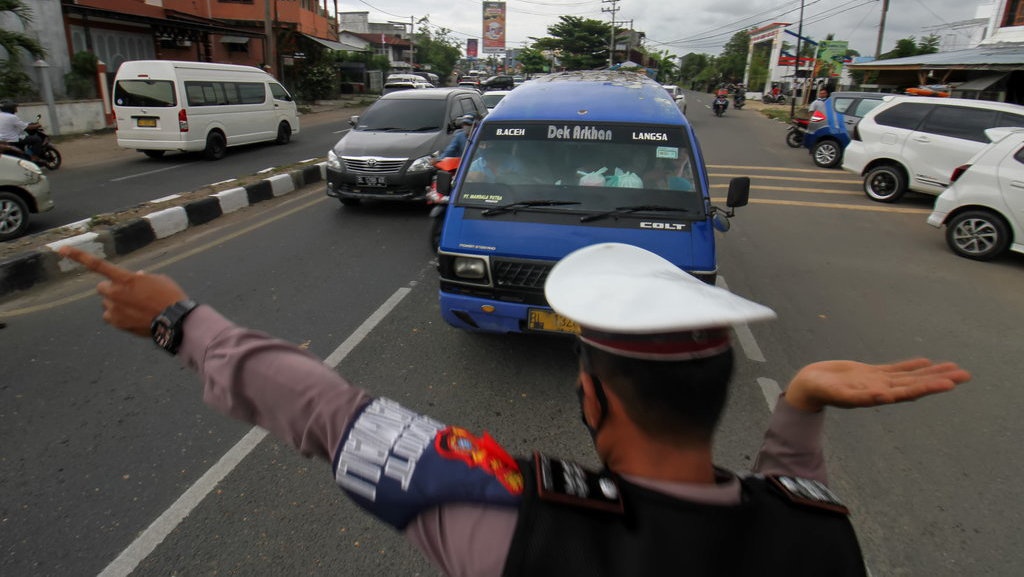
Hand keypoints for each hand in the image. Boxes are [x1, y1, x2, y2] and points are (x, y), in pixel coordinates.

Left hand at [59, 246, 187, 336]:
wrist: (175, 321)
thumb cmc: (170, 297)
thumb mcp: (158, 280)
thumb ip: (141, 278)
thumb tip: (135, 278)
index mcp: (125, 278)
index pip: (98, 264)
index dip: (78, 256)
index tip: (61, 249)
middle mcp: (115, 293)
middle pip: (102, 287)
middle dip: (111, 289)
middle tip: (127, 293)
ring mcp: (114, 309)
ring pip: (107, 303)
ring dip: (116, 303)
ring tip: (137, 308)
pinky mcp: (116, 322)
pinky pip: (110, 317)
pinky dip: (118, 316)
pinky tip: (134, 317)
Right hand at [783, 358, 970, 412]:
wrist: (807, 386)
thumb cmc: (819, 391)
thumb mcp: (837, 393)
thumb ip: (858, 396)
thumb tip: (883, 398)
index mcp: (877, 396)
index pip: (908, 391)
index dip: (928, 387)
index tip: (949, 384)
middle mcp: (882, 390)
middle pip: (916, 384)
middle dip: (940, 379)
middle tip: (966, 375)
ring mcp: (877, 381)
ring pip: (910, 376)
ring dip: (932, 372)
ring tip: (954, 367)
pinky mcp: (870, 373)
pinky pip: (895, 369)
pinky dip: (911, 366)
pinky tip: (925, 362)